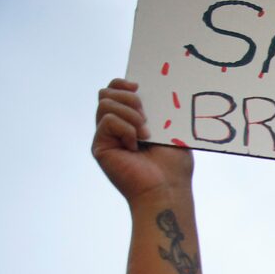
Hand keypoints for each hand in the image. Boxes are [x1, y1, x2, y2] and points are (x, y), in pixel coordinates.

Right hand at [93, 79, 193, 204]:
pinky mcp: (100, 147)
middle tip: (146, 115)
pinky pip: (107, 121)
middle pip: (105, 94)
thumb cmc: (174, 167)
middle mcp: (115, 128)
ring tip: (145, 133)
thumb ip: (158, 112)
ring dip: (129, 114)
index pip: (115, 92)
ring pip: (105, 104)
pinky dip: (125, 128)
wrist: (167, 190)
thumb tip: (147, 91)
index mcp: (131, 122)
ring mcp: (106, 137)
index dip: (122, 83)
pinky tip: (135, 145)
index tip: (138, 86)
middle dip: (127, 97)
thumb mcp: (171, 132)